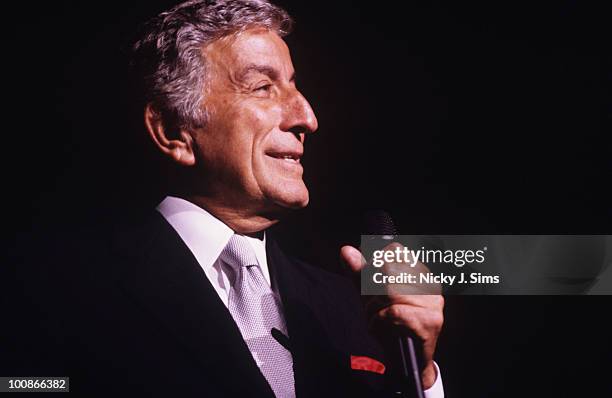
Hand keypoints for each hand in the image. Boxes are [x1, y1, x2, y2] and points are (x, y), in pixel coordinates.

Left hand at [340, 244, 443, 388]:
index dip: (376, 265)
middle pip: (388, 271)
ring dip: (375, 309)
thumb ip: (360, 273)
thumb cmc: (390, 325)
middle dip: (373, 293)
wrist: (406, 362)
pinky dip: (380, 321)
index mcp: (419, 273)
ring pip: (390, 291)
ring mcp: (433, 302)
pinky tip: (384, 328)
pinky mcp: (431, 320)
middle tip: (375, 308)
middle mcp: (430, 285)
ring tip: (380, 320)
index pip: (394, 251)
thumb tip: (346, 250)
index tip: (371, 284)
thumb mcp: (370, 296)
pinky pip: (394, 311)